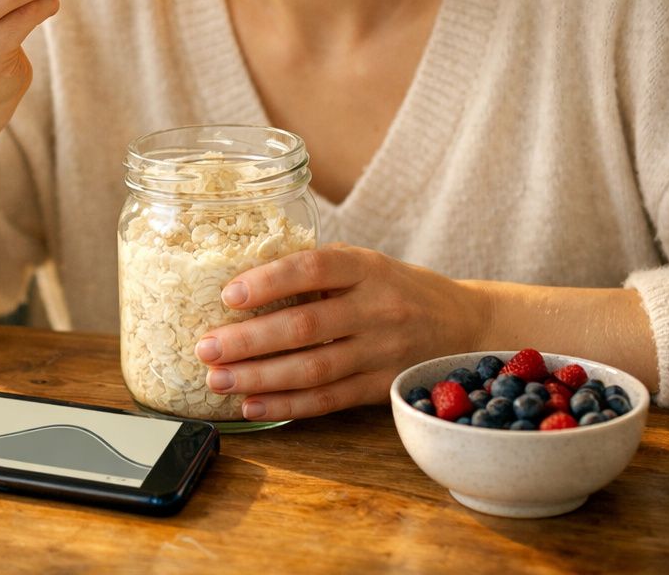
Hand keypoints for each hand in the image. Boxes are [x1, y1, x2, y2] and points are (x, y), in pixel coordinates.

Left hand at [193, 244, 487, 420]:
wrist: (463, 325)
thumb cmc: (395, 288)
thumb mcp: (364, 263)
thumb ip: (315, 270)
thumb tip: (240, 280)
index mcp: (366, 268)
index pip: (314, 268)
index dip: (270, 281)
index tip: (228, 294)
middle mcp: (377, 309)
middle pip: (306, 326)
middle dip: (249, 340)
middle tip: (205, 347)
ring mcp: (382, 352)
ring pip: (313, 369)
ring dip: (259, 377)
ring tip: (217, 379)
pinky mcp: (382, 388)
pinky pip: (328, 400)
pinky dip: (287, 405)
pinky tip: (252, 404)